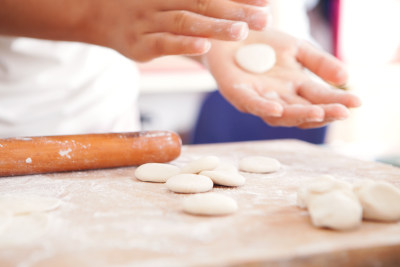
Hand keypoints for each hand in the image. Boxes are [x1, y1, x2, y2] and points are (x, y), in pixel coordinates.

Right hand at [92, 0, 269, 60]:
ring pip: (185, 21)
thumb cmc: (142, 7)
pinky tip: (203, 45)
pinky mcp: (138, 44)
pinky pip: (163, 43)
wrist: (98, 14)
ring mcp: (148, 20)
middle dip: (236, 11)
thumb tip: (230, 7)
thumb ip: (196, 2)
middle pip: (203, 2)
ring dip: (214, 26)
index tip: (266, 1)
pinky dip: (183, 44)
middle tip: (263, 19)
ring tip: (241, 31)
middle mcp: (162, 0)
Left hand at [203, 29, 360, 127]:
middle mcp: (279, 97)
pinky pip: (252, 103)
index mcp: (295, 87)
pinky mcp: (238, 93)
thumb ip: (319, 62)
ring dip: (299, 114)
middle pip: (303, 110)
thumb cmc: (264, 44)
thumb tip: (345, 78)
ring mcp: (259, 98)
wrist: (234, 32)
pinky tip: (277, 108)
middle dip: (323, 113)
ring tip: (319, 112)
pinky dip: (264, 107)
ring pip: (281, 113)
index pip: (319, 98)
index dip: (337, 102)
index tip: (357, 103)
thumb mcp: (297, 48)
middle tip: (343, 112)